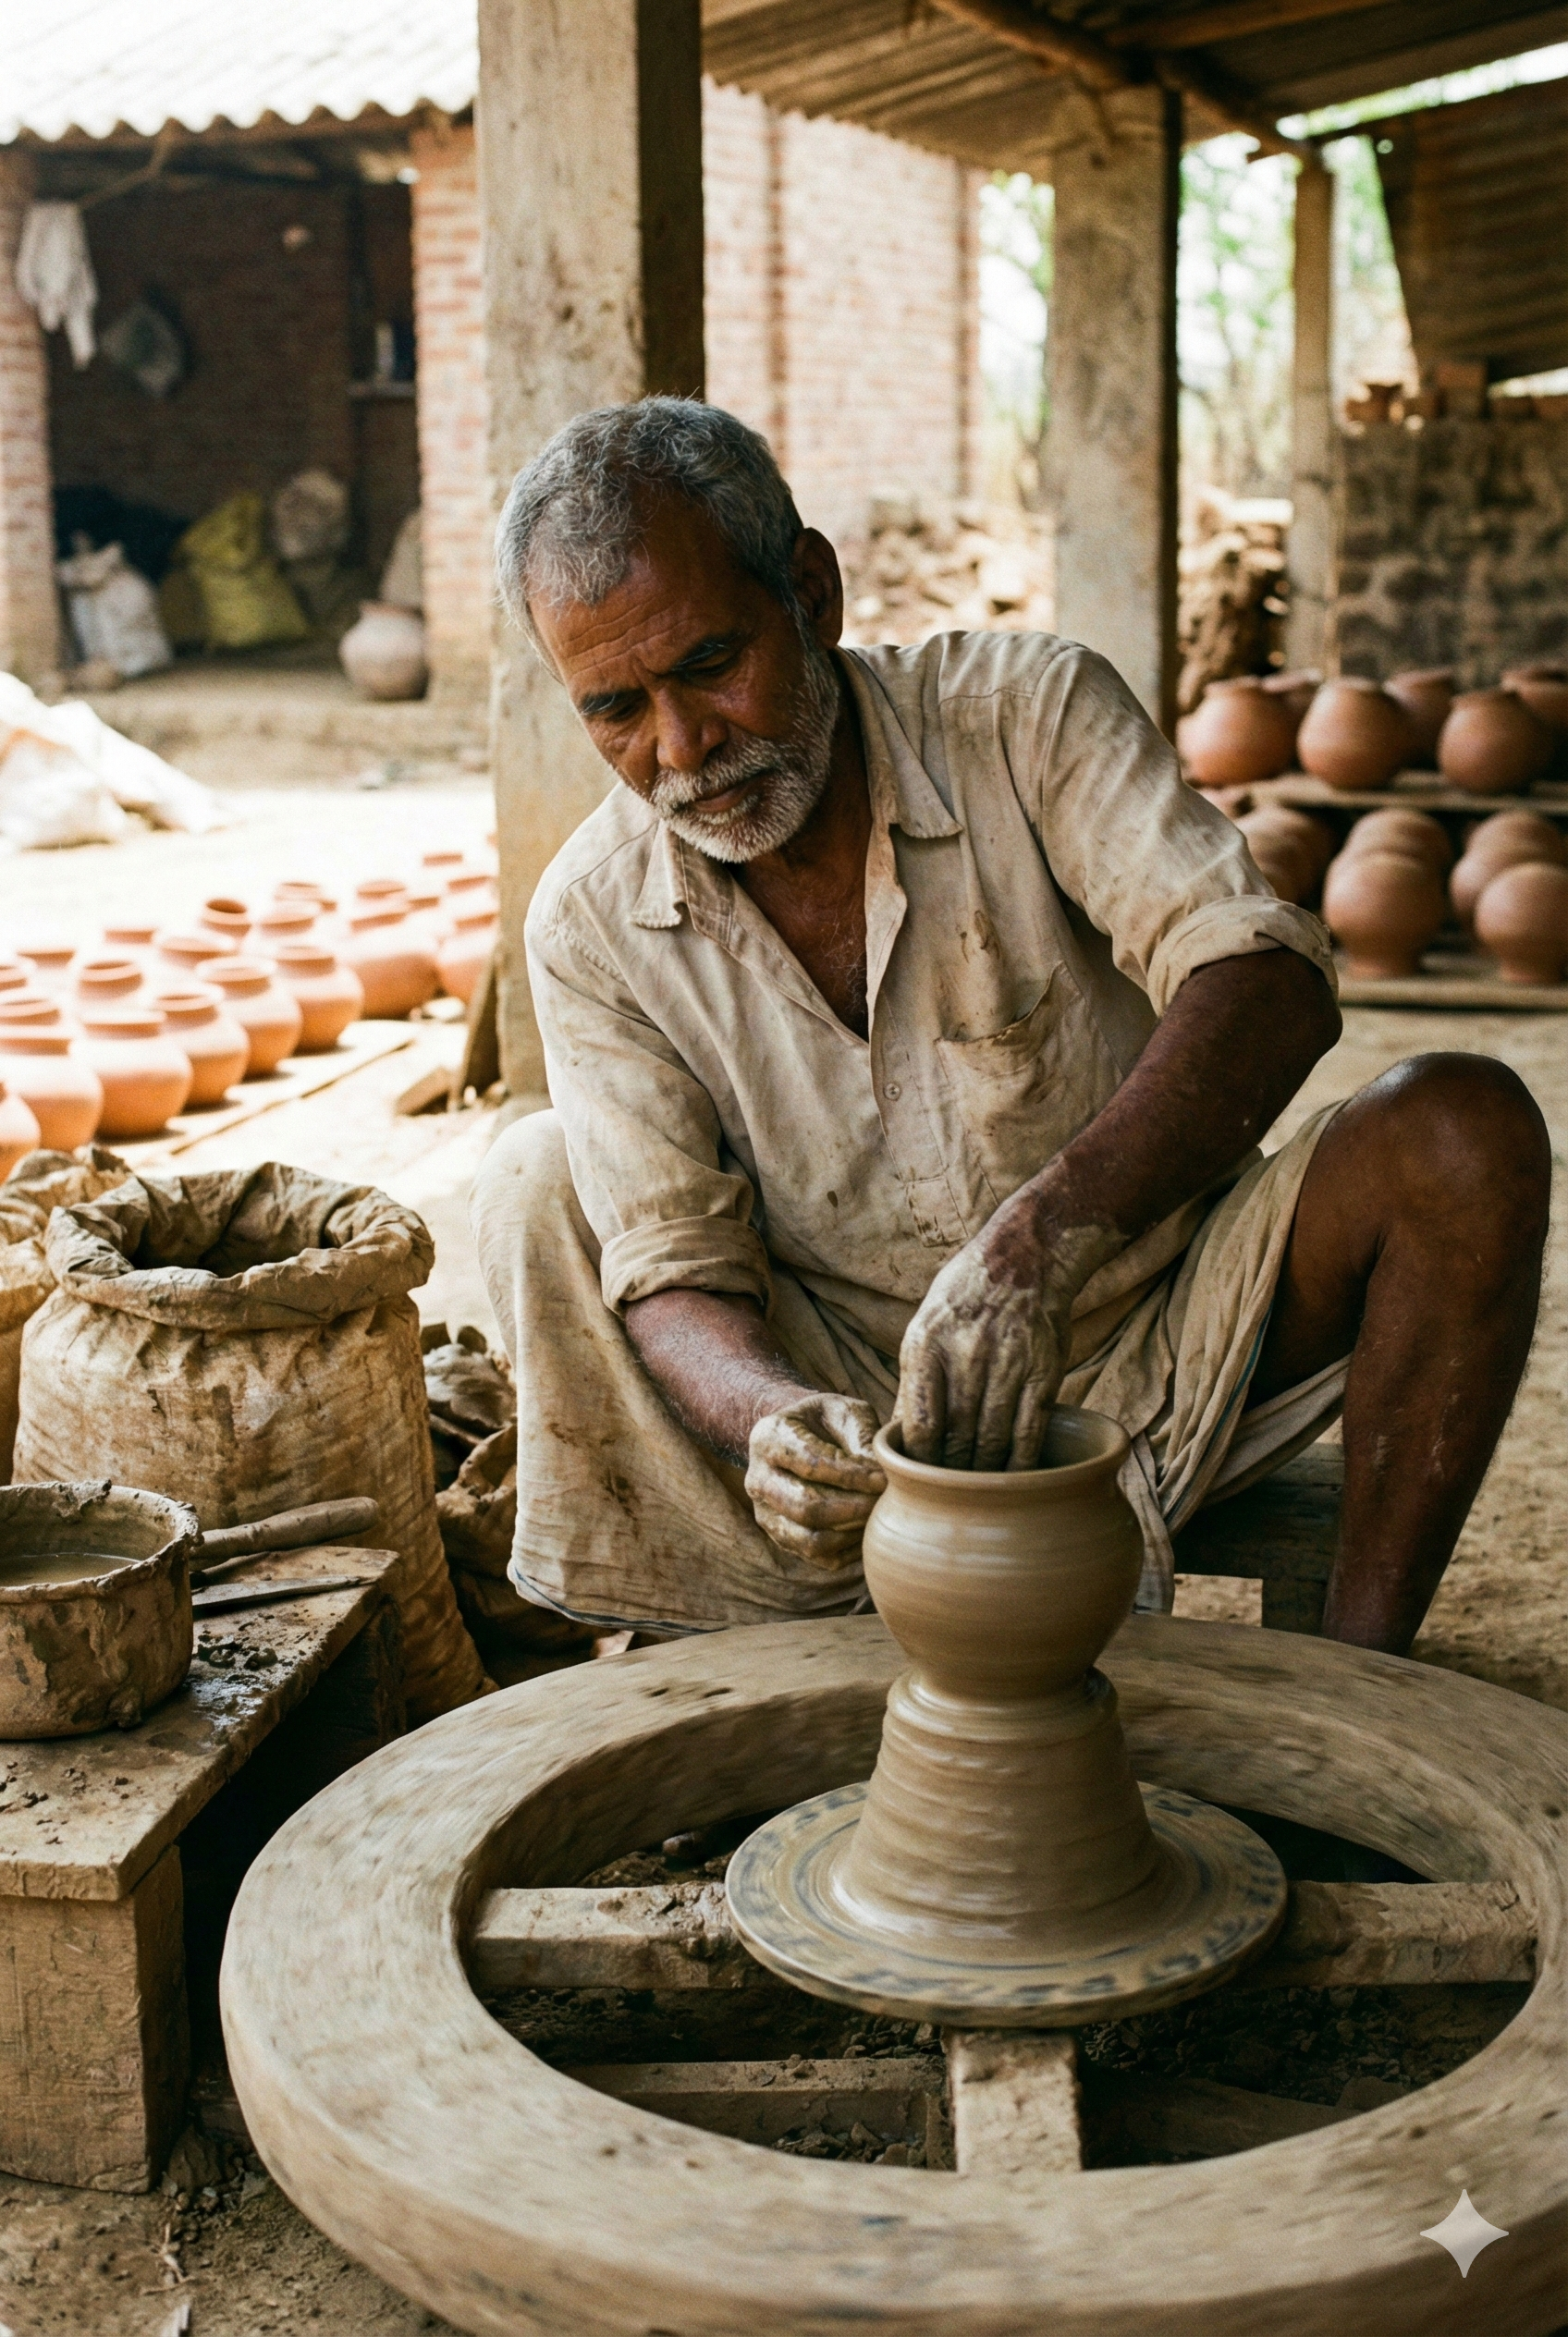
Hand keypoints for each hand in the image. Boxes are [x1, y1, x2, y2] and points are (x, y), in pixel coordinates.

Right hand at [745, 1392, 886, 1568]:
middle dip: (853, 1508)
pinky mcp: (780, 1536)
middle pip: (805, 1506)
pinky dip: (847, 1549)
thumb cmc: (827, 1422)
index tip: (884, 1479)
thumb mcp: (845, 1411)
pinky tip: (866, 1530)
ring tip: (877, 1515)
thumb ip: (862, 1436)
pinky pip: (816, 1556)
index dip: (852, 1476)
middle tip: (884, 1501)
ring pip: (808, 1539)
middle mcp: (757, 1478)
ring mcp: (765, 1512)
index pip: (811, 1464)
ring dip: (851, 1532)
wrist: (799, 1437)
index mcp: (768, 1437)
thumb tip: (881, 1474)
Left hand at [895, 1201, 1090, 1470]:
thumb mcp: (925, 1325)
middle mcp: (967, 1355)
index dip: (919, 1460)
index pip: (919, 1423)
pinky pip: (1029, 1431)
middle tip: (947, 1493)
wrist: (1026, 1255)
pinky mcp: (1044, 1373)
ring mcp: (1008, 1365)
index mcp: (927, 1343)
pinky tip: (1012, 1478)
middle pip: (956, 1438)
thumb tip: (896, 1433)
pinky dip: (1020, 1463)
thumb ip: (914, 1379)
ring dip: (982, 1472)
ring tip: (975, 1490)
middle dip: (950, 1472)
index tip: (919, 1476)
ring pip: (992, 1441)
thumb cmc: (966, 1295)